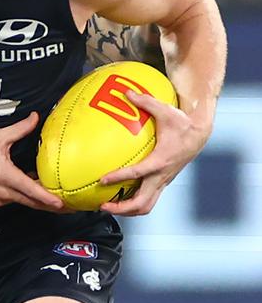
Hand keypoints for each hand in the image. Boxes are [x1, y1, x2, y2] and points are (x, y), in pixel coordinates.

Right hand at [0, 112, 64, 210]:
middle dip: (52, 206)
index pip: (30, 190)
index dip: (46, 197)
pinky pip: (15, 199)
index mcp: (5, 177)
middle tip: (71, 208)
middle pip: (33, 203)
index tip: (61, 203)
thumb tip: (34, 118)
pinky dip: (26, 196)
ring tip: (58, 201)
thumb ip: (19, 129)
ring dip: (39, 200)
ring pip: (24, 201)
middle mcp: (3, 192)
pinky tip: (34, 190)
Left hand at [99, 90, 208, 215]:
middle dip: (122, 208)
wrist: (200, 134)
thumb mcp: (165, 110)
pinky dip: (133, 203)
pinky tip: (119, 198)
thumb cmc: (182, 122)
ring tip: (108, 207)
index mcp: (160, 160)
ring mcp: (163, 181)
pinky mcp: (162, 182)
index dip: (119, 178)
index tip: (102, 180)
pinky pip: (148, 199)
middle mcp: (161, 175)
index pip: (137, 173)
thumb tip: (126, 92)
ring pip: (146, 206)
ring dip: (127, 211)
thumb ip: (145, 102)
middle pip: (142, 203)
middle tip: (103, 205)